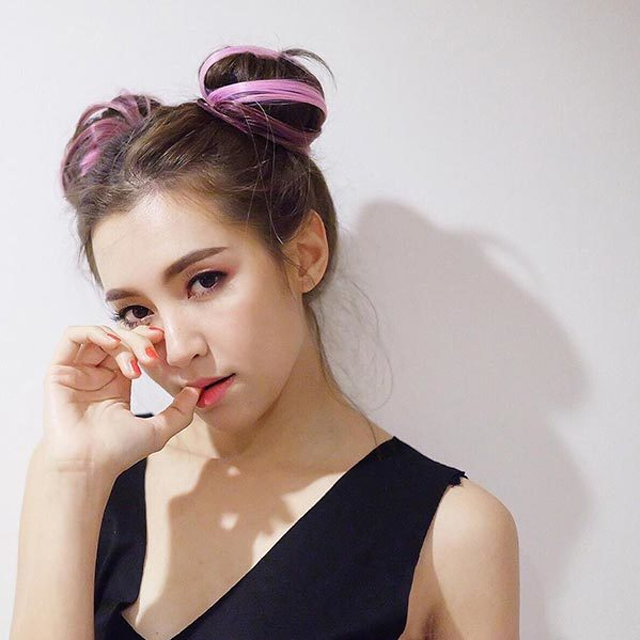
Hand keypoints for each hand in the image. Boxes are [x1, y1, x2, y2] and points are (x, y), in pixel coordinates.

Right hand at [41, 324, 199, 479]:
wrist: (88, 465)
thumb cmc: (118, 452)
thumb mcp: (159, 430)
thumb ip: (180, 411)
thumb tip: (197, 391)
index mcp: (117, 383)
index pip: (133, 348)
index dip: (149, 341)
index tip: (165, 343)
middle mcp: (96, 374)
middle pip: (120, 338)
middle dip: (141, 340)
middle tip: (153, 357)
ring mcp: (77, 371)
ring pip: (101, 334)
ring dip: (123, 338)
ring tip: (137, 357)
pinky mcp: (59, 370)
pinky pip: (73, 336)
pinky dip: (95, 332)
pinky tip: (113, 344)